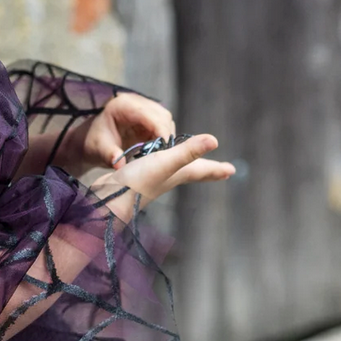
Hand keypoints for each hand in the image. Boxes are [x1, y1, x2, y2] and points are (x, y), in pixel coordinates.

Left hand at [53, 92, 176, 176]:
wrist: (89, 141)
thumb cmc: (92, 143)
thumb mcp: (99, 149)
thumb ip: (110, 155)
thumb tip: (119, 164)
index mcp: (123, 105)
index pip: (150, 114)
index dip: (161, 130)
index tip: (164, 149)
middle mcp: (136, 102)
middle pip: (162, 115)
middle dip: (165, 135)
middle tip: (162, 155)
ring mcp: (143, 108)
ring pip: (165, 120)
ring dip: (165, 137)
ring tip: (158, 154)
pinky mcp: (147, 118)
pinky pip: (162, 126)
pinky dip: (162, 139)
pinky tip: (155, 151)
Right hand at [90, 131, 234, 218]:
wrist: (108, 200)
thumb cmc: (137, 182)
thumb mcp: (164, 162)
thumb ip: (187, 152)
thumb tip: (215, 140)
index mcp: (177, 174)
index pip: (202, 170)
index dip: (217, 169)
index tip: (232, 170)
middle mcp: (168, 179)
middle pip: (191, 172)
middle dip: (205, 170)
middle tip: (220, 171)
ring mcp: (153, 180)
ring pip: (174, 171)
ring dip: (185, 167)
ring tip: (191, 164)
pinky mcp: (137, 178)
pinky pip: (156, 168)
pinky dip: (162, 163)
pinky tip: (157, 163)